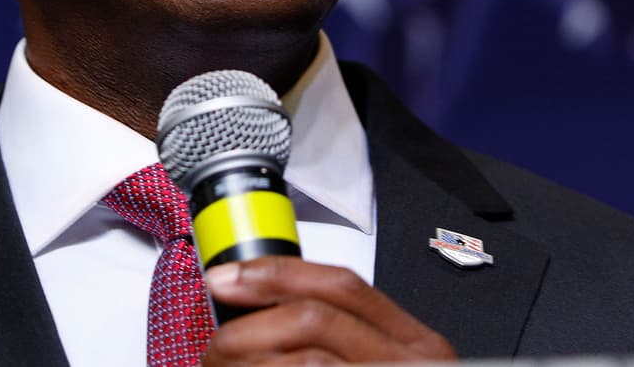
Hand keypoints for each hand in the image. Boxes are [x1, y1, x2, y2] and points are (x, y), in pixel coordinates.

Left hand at [201, 257, 456, 363]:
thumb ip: (342, 339)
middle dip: (250, 328)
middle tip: (217, 347)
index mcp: (416, 345)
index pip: (342, 286)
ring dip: (249, 363)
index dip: (276, 275)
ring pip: (306, 360)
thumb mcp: (377, 365)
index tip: (227, 279)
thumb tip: (263, 301)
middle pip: (314, 319)